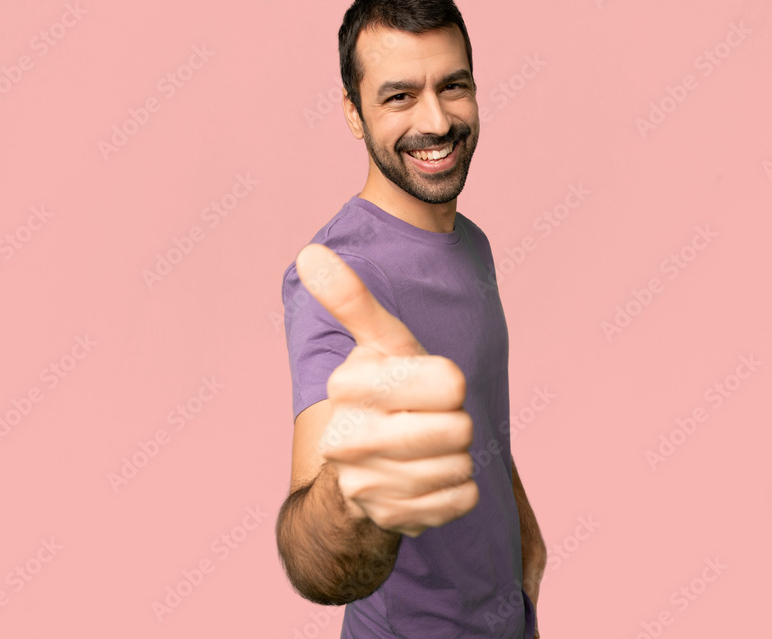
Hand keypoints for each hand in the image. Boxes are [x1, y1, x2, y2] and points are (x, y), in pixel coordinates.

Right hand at [296, 243, 478, 536]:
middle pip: (459, 428)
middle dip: (456, 424)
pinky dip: (457, 491)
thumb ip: (352, 299)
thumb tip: (310, 253)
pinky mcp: (390, 518)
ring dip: (457, 458)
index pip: (451, 381)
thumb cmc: (384, 391)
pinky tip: (429, 481)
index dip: (450, 384)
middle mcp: (348, 435)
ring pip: (461, 466)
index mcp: (350, 384)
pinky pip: (460, 500)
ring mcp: (366, 482)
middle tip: (430, 421)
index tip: (426, 387)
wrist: (360, 470)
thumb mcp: (378, 343)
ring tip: (427, 450)